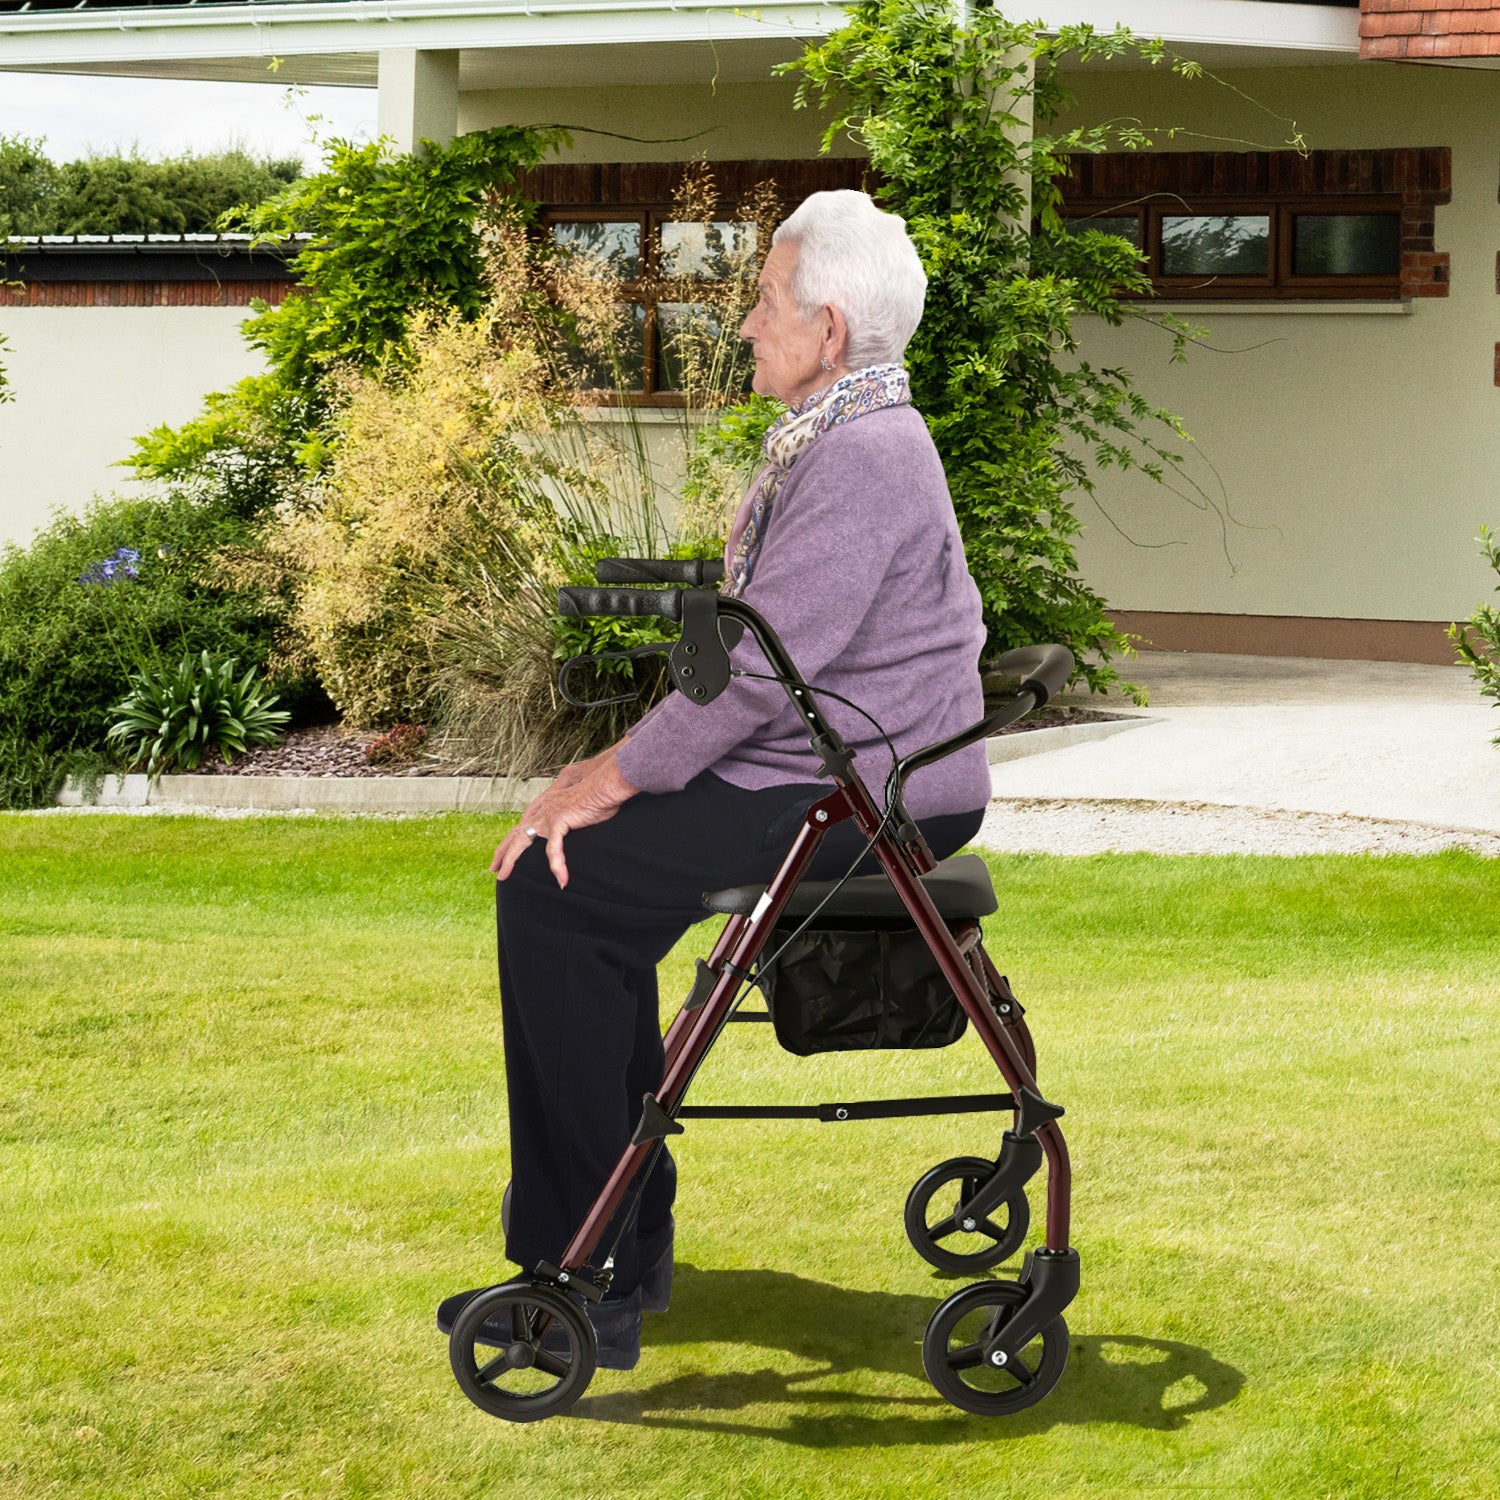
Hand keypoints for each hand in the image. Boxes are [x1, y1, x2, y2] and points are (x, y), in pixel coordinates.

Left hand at [491, 746, 637, 887]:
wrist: (606, 784)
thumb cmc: (599, 795)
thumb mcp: (581, 807)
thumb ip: (573, 815)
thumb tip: (575, 823)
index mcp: (547, 806)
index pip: (522, 826)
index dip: (511, 841)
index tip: (503, 854)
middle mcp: (543, 809)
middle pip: (515, 834)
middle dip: (502, 853)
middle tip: (493, 869)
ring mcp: (548, 815)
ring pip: (521, 842)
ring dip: (511, 860)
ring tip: (504, 876)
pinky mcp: (559, 821)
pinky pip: (553, 849)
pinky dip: (557, 866)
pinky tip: (562, 879)